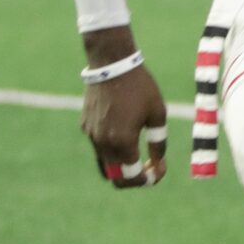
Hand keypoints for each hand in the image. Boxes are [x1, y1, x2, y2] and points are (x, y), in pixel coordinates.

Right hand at [82, 61, 169, 188]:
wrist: (111, 62)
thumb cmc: (140, 86)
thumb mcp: (157, 114)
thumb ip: (159, 143)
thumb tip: (158, 165)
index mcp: (122, 141)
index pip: (133, 178)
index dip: (148, 180)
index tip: (159, 172)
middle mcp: (103, 143)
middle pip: (117, 178)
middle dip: (134, 178)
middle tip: (147, 168)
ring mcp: (91, 135)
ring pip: (105, 165)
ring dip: (121, 166)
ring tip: (136, 154)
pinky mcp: (85, 126)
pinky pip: (98, 147)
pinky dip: (111, 150)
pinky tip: (123, 133)